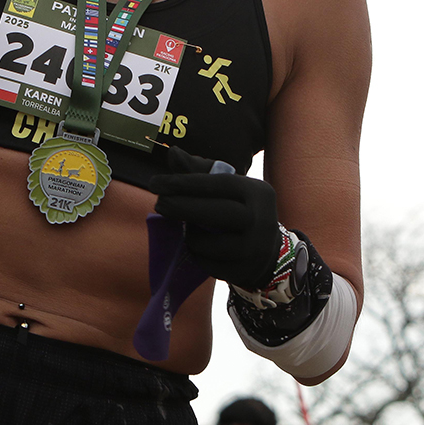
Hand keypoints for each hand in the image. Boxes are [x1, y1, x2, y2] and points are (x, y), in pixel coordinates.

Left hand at [148, 146, 282, 290]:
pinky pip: (208, 264)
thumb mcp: (227, 187)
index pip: (217, 183)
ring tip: (186, 227)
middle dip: (181, 207)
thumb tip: (172, 152)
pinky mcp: (244, 272)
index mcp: (257, 192)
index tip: (155, 183)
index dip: (184, 182)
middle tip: (158, 203)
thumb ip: (198, 170)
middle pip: (215, 212)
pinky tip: (197, 246)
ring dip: (190, 235)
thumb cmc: (239, 209)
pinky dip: (196, 254)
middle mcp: (261, 220)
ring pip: (208, 242)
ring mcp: (254, 249)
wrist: (268, 251)